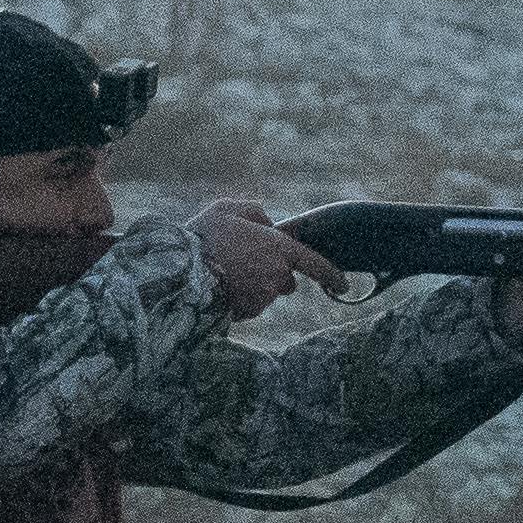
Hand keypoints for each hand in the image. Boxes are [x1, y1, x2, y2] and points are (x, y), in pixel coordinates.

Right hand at [190, 199, 344, 320]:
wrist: (179, 274)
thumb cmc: (204, 237)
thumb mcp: (228, 208)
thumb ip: (255, 212)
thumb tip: (268, 224)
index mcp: (278, 249)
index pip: (316, 264)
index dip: (331, 275)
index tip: (343, 284)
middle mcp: (276, 277)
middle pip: (284, 279)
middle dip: (272, 272)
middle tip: (241, 260)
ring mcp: (261, 298)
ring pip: (263, 291)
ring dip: (250, 283)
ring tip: (220, 270)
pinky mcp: (246, 314)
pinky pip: (247, 304)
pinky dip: (237, 297)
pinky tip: (217, 286)